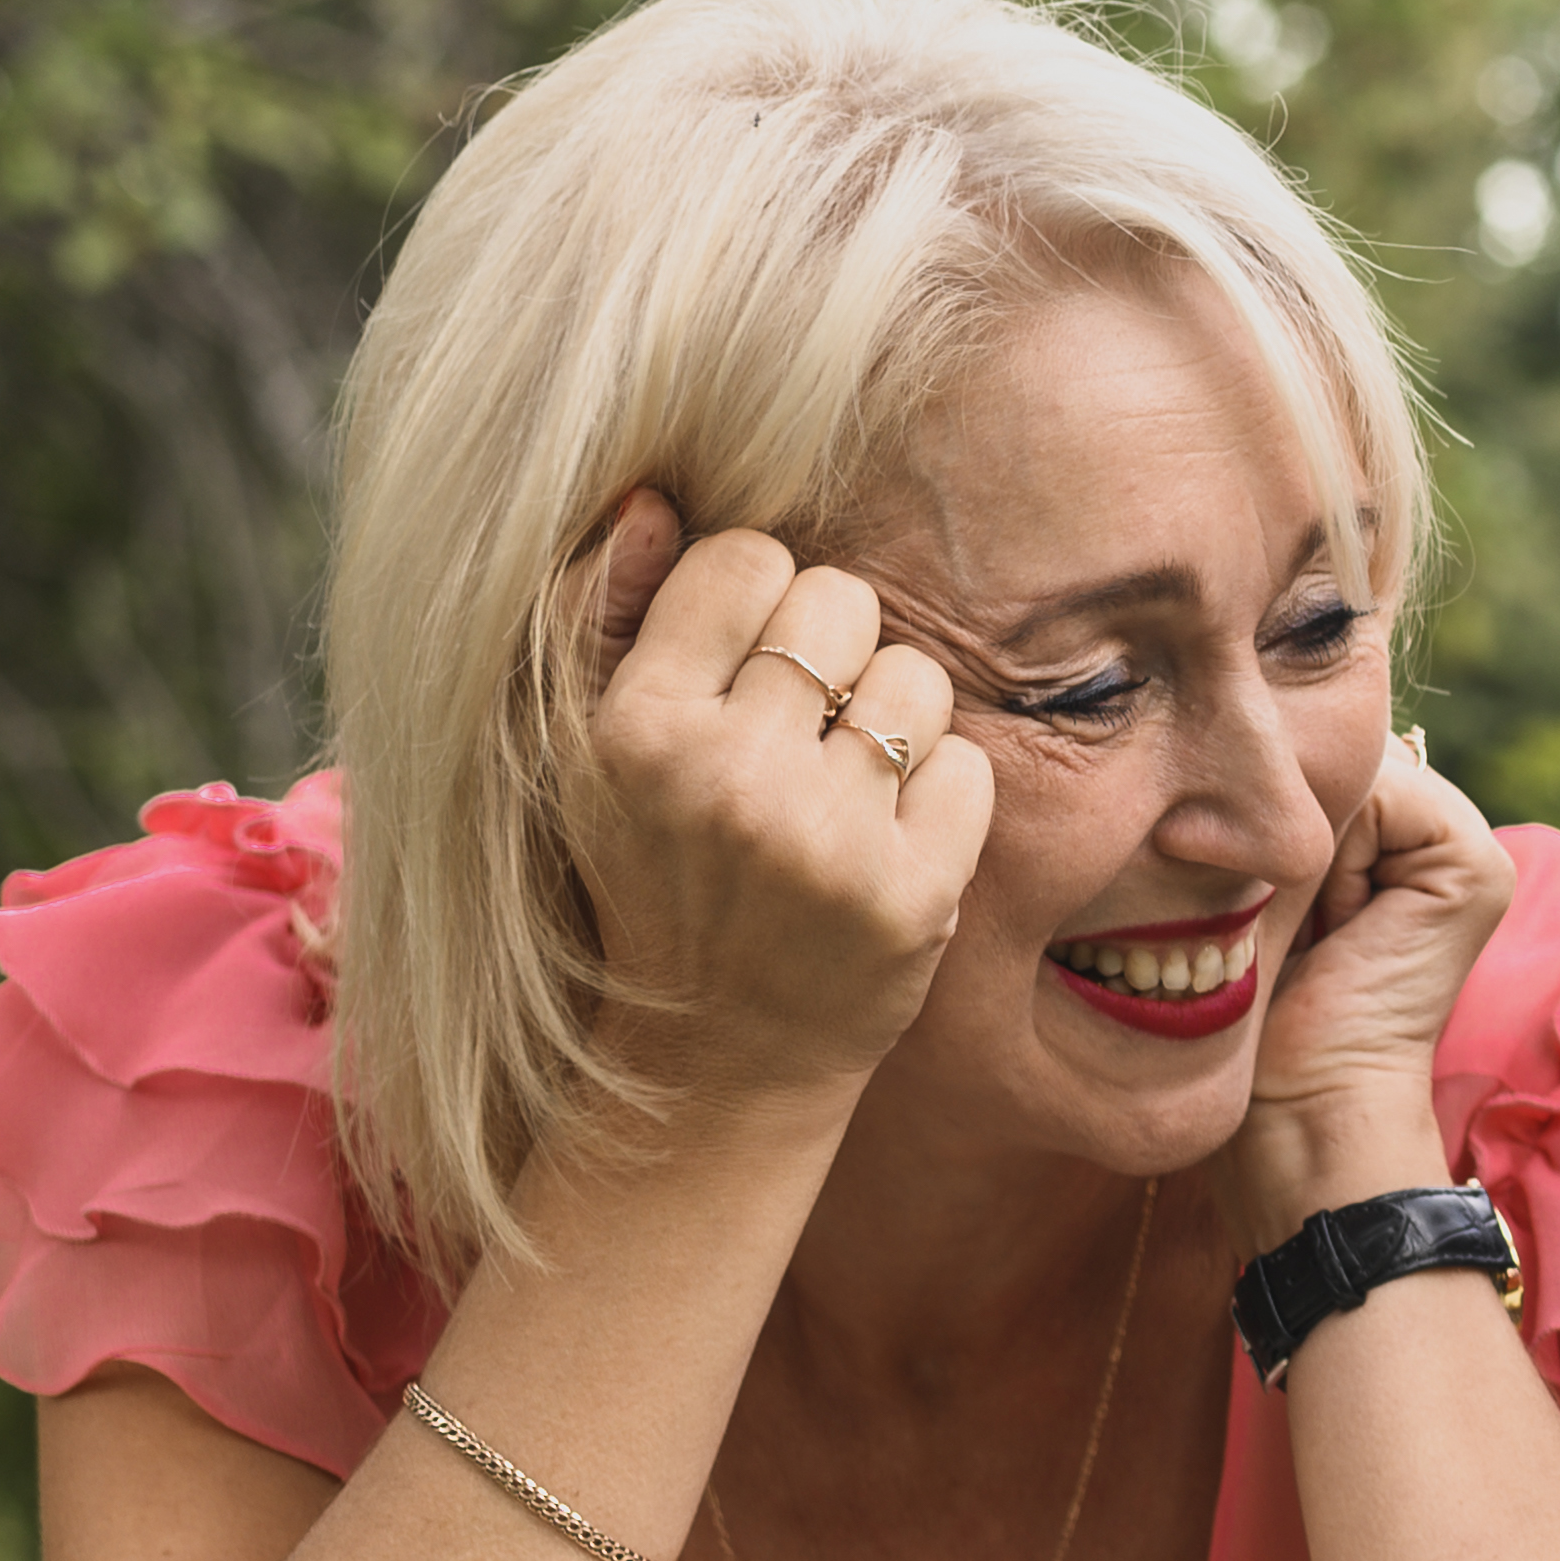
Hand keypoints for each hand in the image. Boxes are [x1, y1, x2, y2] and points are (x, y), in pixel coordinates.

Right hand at [570, 493, 990, 1110]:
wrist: (709, 1061)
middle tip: (797, 734)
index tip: (742, 669)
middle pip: (842, 600)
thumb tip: (657, 499)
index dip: (758, 601)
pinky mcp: (914, 893)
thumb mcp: (587, 758)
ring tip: (837, 790)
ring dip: (892, 723)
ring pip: (917, 678)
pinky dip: (942, 798)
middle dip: (832, 652)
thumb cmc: (652, 880)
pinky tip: (883, 843)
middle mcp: (728, 779)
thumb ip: (608, 617)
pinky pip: (972, 765)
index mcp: (632, 731)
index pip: (747, 557)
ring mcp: (827, 839)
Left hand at [1228, 726, 1516, 1243]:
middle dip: (1280, 821)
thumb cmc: (1246, 1018)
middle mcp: (1428, 835)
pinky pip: (1383, 795)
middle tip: (1269, 922)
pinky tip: (1337, 925)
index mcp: (1376, 844)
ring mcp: (1464, 847)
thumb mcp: (1244, 893)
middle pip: (1330, 761)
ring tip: (1304, 929)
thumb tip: (1230, 712)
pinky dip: (1338, 849)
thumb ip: (1262, 810)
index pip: (1304, 765)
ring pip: (1352, 773)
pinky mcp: (1476, 866)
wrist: (1298, 1110)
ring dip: (1305, 841)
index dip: (1254, 807)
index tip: (1234, 896)